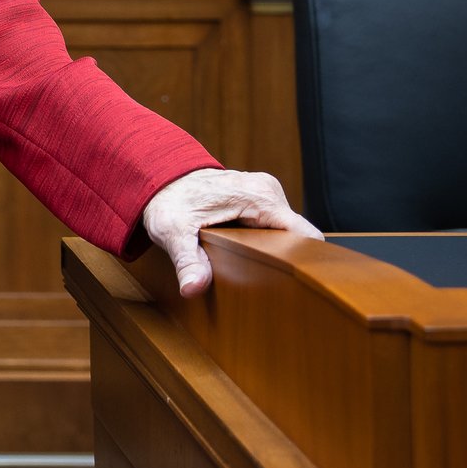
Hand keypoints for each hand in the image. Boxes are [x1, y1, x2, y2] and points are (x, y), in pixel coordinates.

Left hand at [140, 167, 320, 296]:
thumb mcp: (173, 231)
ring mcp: (266, 195)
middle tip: (271, 287)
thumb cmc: (168, 200)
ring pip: (288, 235)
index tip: (297, 287)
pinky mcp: (260, 201)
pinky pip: (277, 228)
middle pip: (298, 238)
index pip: (305, 235)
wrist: (160, 179)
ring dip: (276, 253)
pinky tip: (252, 259)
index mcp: (259, 197)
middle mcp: (268, 192)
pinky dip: (268, 244)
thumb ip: (187, 260)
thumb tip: (193, 288)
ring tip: (259, 273)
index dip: (306, 263)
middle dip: (287, 261)